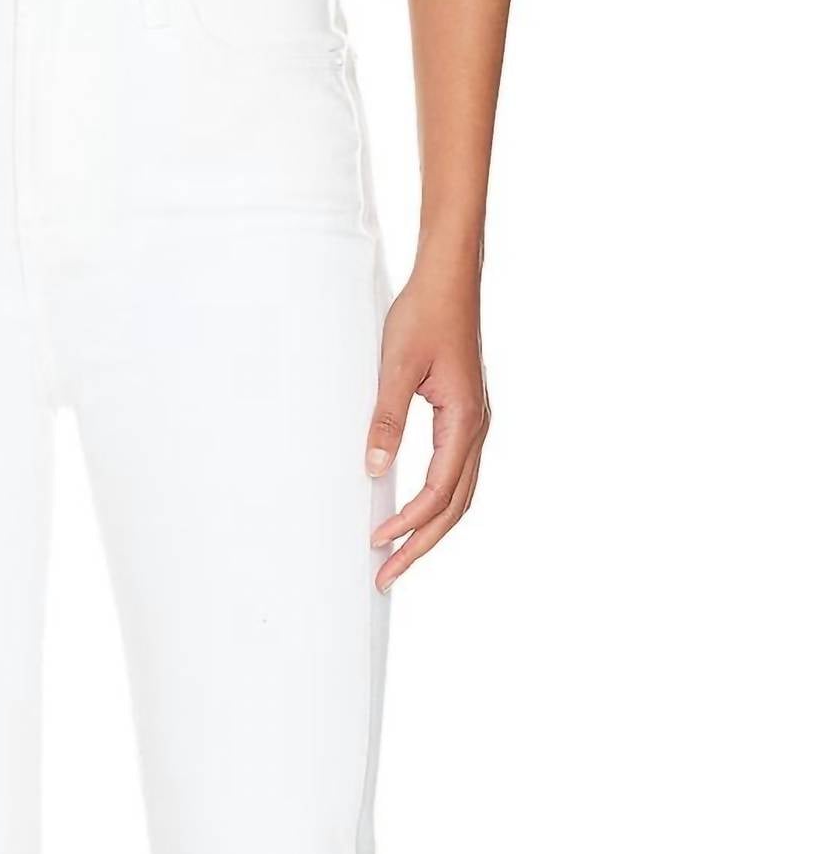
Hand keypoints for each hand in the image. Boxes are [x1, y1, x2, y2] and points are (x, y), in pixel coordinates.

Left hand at [365, 264, 489, 592]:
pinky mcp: (466, 416)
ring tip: (397, 556)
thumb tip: (375, 470)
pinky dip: (437, 503)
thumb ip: (386, 419)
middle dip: (420, 545)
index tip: (376, 542)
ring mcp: (476, 423)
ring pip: (460, 494)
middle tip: (385, 577)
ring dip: (430, 529)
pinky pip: (457, 474)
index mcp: (465, 420)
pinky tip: (413, 514)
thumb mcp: (396, 367)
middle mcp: (478, 426)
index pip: (438, 492)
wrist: (450, 276)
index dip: (408, 523)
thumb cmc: (424, 313)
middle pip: (455, 506)